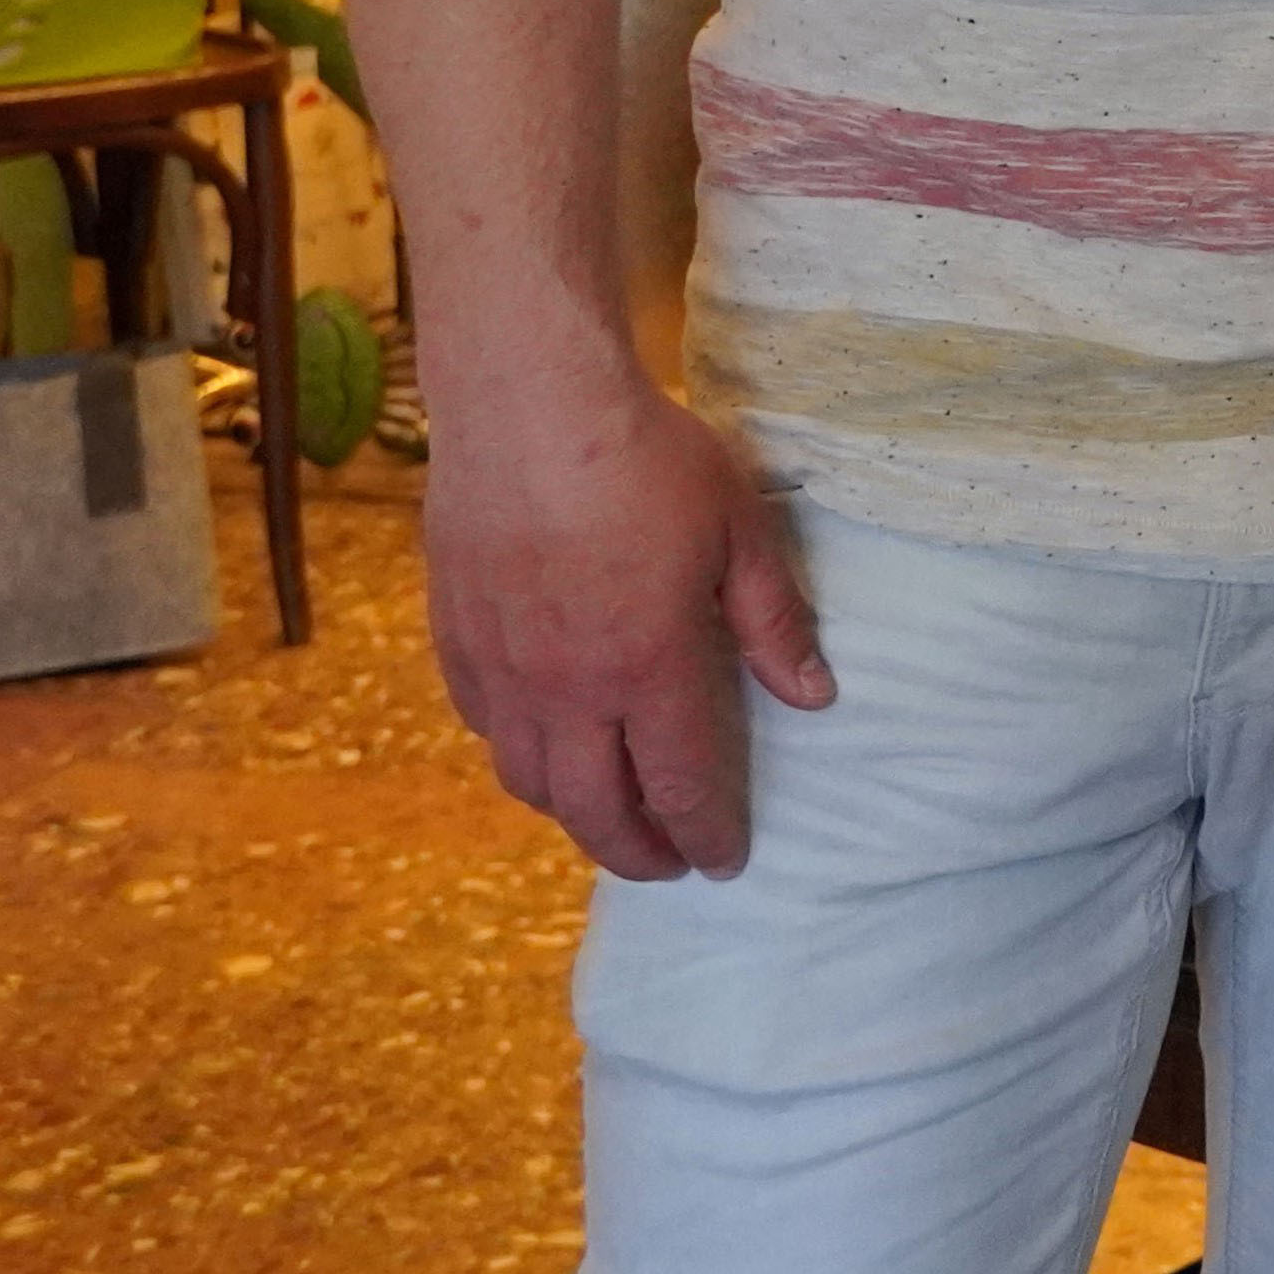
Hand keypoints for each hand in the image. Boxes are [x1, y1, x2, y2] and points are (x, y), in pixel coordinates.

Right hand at [420, 374, 828, 881]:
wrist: (529, 406)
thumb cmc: (647, 460)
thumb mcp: (740, 532)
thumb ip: (774, 622)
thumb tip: (816, 697)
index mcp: (648, 667)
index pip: (680, 784)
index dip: (705, 833)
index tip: (725, 862)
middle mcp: (569, 688)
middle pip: (596, 809)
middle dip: (638, 851)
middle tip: (668, 866)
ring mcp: (505, 668)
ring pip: (531, 780)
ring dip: (574, 814)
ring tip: (607, 818)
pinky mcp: (457, 638)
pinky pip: (486, 726)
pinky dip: (519, 755)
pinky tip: (543, 745)